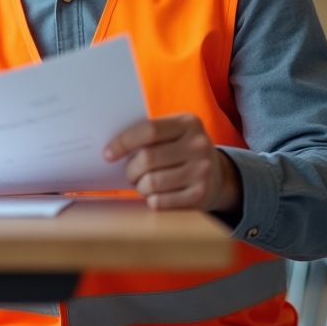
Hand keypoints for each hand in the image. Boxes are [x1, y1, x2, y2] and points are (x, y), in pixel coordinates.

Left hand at [102, 113, 241, 213]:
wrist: (219, 176)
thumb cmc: (182, 152)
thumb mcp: (174, 134)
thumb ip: (149, 135)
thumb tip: (111, 148)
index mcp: (188, 123)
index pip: (149, 130)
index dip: (123, 142)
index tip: (107, 154)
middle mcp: (199, 145)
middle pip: (147, 159)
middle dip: (130, 170)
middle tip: (130, 173)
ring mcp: (202, 171)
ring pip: (152, 183)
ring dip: (140, 187)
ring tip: (143, 184)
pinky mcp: (200, 195)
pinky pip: (160, 202)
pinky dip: (151, 200)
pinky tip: (156, 195)